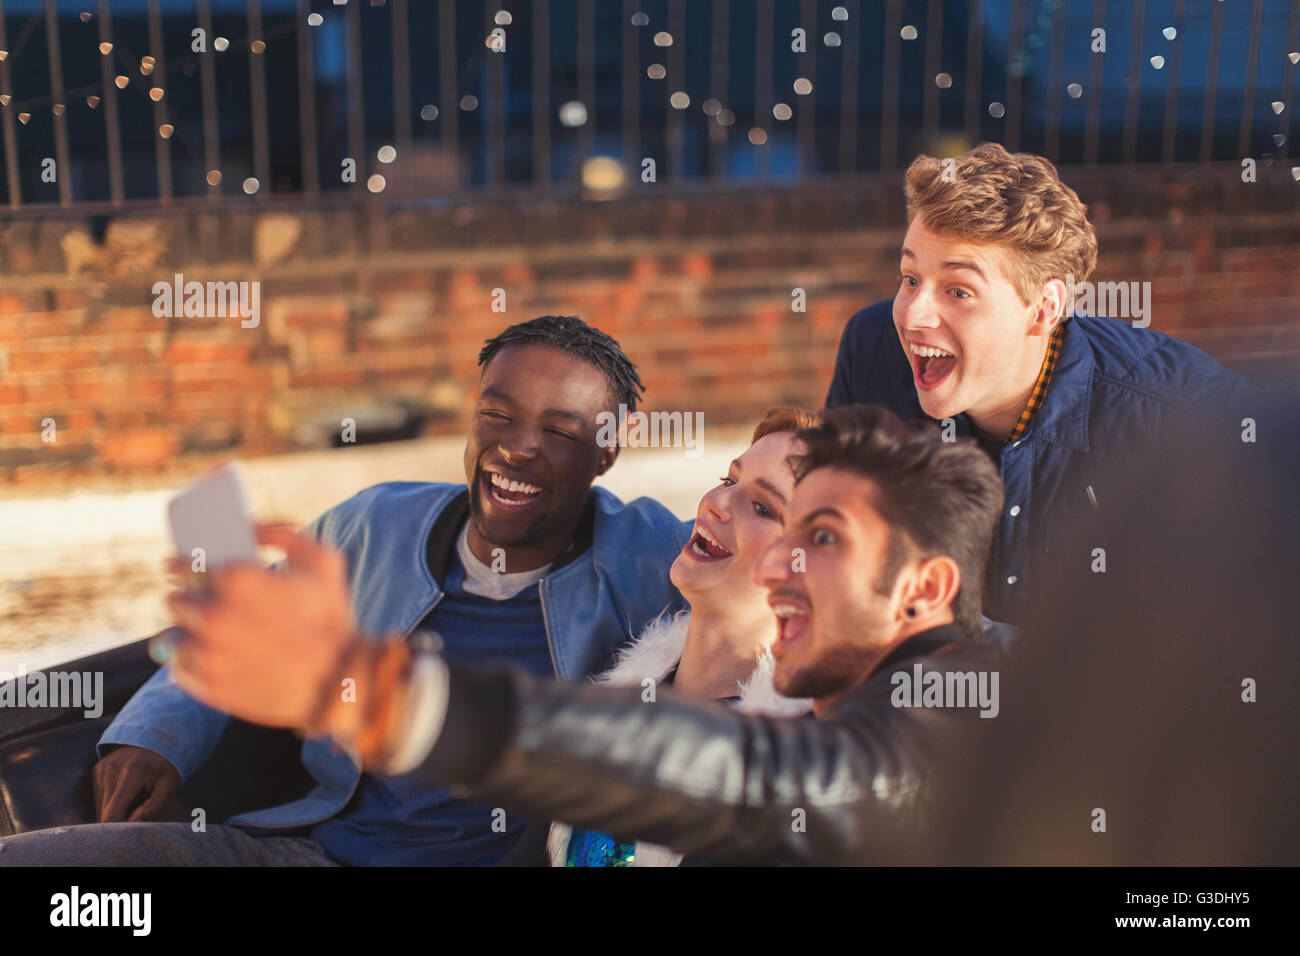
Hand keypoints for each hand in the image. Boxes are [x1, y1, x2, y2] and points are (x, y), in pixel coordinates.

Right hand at [93, 745, 182, 822]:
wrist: (155, 739)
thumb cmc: (165, 766)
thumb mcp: (169, 785)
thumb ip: (154, 807)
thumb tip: (132, 823)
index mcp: (131, 774)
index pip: (112, 814)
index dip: (118, 829)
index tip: (130, 833)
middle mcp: (111, 770)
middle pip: (104, 814)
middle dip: (119, 821)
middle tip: (138, 814)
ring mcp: (102, 769)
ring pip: (100, 808)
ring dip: (115, 812)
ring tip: (134, 800)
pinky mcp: (97, 770)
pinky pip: (99, 797)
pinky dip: (111, 802)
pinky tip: (126, 794)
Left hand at [166, 522, 358, 730]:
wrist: (338, 681)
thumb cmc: (331, 618)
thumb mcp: (322, 561)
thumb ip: (282, 534)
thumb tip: (246, 527)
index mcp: (237, 578)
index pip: (183, 565)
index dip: (176, 565)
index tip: (176, 567)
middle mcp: (215, 614)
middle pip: (175, 601)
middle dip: (184, 598)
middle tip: (195, 601)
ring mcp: (209, 654)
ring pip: (172, 637)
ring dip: (184, 633)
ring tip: (201, 633)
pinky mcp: (209, 686)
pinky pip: (179, 669)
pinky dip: (189, 663)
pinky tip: (206, 658)